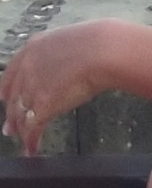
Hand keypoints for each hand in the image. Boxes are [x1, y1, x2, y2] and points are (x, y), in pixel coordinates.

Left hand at [0, 20, 113, 154]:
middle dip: (12, 113)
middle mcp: (29, 67)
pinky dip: (32, 140)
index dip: (8, 88)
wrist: (105, 50)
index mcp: (36, 47)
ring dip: (21, 128)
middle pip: (14, 96)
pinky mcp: (43, 105)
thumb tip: (74, 60)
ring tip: (23, 139)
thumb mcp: (76, 39)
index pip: (13, 71)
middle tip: (11, 126)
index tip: (5, 97)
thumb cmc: (102, 42)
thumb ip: (65, 52)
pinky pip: (32, 128)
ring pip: (21, 112)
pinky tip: (33, 148)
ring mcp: (33, 87)